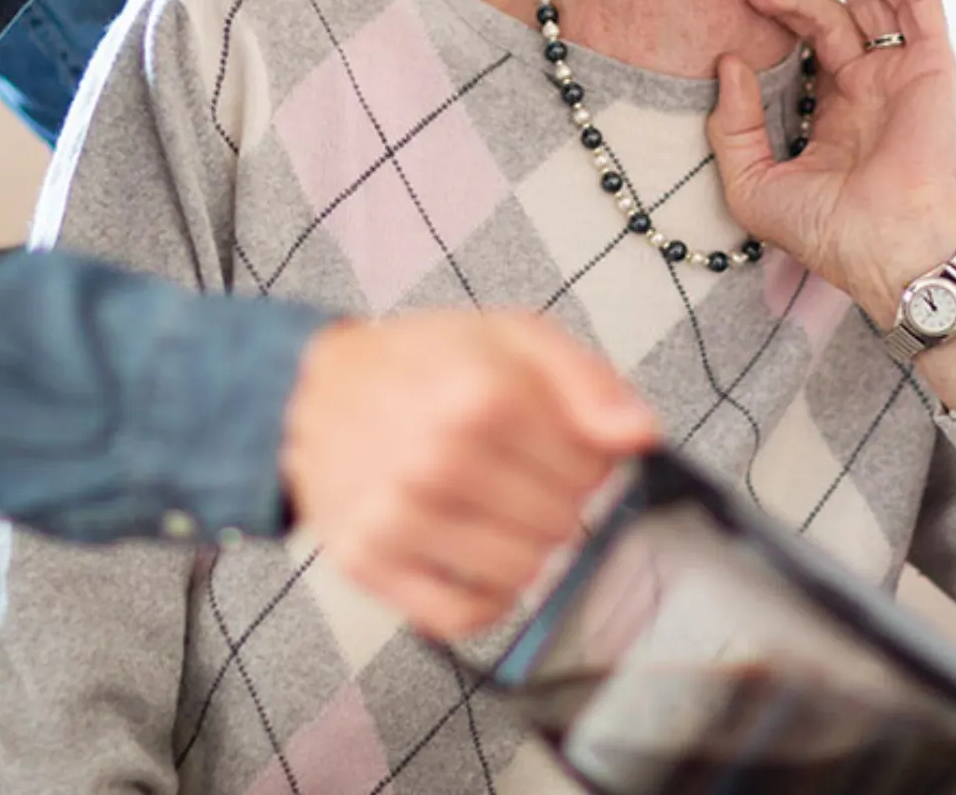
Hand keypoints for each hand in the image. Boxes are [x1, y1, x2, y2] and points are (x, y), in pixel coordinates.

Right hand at [280, 311, 658, 638]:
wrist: (313, 395)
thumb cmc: (423, 365)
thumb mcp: (511, 338)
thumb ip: (586, 381)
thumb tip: (641, 435)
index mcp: (481, 395)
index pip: (593, 470)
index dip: (590, 461)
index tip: (560, 447)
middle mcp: (438, 460)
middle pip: (563, 524)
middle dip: (559, 503)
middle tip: (524, 477)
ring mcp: (399, 517)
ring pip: (524, 573)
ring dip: (528, 550)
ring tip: (500, 513)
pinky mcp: (371, 563)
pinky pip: (464, 617)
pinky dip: (488, 600)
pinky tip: (481, 561)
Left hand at [708, 0, 955, 324]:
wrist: (886, 251)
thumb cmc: (826, 233)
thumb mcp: (752, 183)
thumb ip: (731, 126)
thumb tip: (727, 62)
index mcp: (837, 113)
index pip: (808, 45)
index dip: (777, 14)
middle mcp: (872, 88)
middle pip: (836, 13)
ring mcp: (903, 76)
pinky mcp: (934, 68)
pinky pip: (918, 5)